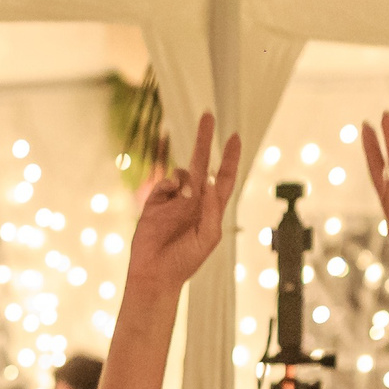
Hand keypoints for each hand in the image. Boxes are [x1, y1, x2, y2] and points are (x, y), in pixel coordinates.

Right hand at [125, 112, 241, 294]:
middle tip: (208, 115)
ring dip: (185, 177)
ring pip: (181, 173)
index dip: (231, 158)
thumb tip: (211, 182)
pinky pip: (163, 184)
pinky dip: (167, 185)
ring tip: (183, 197)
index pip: (225, 178)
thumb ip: (213, 208)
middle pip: (202, 165)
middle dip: (205, 140)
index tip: (234, 136)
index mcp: (211, 208)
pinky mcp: (153, 204)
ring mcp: (173, 201)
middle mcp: (193, 201)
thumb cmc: (186, 260)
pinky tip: (168, 195)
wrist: (155, 274)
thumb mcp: (209, 235)